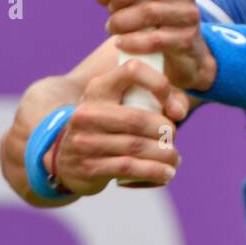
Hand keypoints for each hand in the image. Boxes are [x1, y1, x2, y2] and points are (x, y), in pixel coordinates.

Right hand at [51, 59, 187, 193]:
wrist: (66, 158)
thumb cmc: (109, 126)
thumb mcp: (123, 105)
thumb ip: (159, 100)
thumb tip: (179, 112)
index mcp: (99, 88)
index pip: (132, 71)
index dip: (158, 83)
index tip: (170, 102)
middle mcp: (88, 112)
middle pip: (137, 119)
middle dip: (164, 130)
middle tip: (172, 135)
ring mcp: (85, 141)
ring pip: (136, 146)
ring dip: (164, 154)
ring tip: (174, 157)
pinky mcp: (89, 166)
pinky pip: (129, 168)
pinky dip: (153, 171)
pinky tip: (167, 173)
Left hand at [90, 0, 216, 91]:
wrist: (180, 60)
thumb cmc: (151, 23)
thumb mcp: (129, 3)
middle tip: (111, 7)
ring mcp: (189, 13)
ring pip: (149, 11)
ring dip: (122, 21)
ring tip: (113, 28)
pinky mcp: (187, 39)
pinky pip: (154, 38)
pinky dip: (132, 42)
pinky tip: (122, 43)